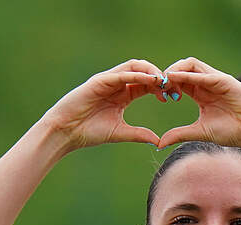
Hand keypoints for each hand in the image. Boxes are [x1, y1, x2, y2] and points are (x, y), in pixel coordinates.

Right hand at [39, 60, 166, 152]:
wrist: (66, 132)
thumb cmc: (89, 132)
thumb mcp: (120, 132)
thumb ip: (139, 134)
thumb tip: (158, 141)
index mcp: (123, 95)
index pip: (147, 84)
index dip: (162, 88)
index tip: (174, 97)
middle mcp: (117, 84)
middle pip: (144, 71)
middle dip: (160, 77)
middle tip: (173, 88)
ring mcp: (108, 80)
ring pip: (134, 67)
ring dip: (151, 71)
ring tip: (164, 81)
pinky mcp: (100, 81)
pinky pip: (122, 74)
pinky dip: (137, 75)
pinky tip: (150, 80)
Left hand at [156, 57, 240, 153]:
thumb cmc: (232, 132)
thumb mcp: (200, 132)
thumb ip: (180, 134)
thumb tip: (159, 143)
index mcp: (201, 93)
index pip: (179, 81)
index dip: (166, 85)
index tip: (160, 97)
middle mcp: (207, 83)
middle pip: (182, 68)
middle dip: (168, 75)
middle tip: (159, 88)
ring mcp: (216, 80)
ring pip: (191, 64)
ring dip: (176, 70)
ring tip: (166, 82)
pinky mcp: (225, 80)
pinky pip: (203, 73)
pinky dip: (189, 75)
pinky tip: (177, 80)